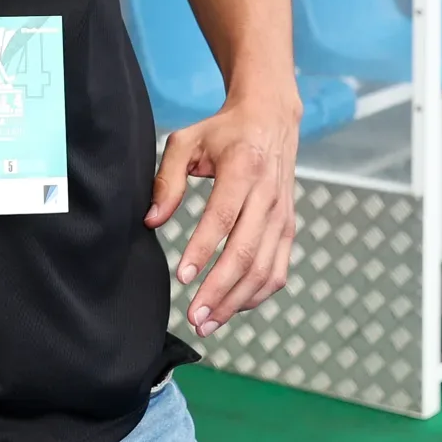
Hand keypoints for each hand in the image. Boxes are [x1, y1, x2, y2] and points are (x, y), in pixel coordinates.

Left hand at [146, 91, 298, 337]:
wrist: (271, 119)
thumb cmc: (223, 132)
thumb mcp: (186, 141)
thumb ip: (166, 180)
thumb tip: (152, 221)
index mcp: (243, 168)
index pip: (223, 216)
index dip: (203, 249)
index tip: (182, 277)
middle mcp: (268, 194)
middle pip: (246, 252)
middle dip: (219, 290)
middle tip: (193, 316)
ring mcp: (283, 215)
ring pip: (264, 269)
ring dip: (236, 301)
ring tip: (207, 322)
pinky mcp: (288, 229)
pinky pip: (278, 271)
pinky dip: (257, 295)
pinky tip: (231, 308)